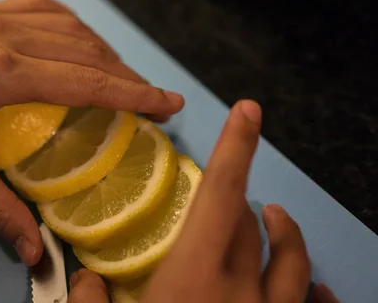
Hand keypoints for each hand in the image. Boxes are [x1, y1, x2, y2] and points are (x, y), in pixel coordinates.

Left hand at [0, 0, 183, 266]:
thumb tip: (32, 249)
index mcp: (2, 72)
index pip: (88, 80)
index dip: (136, 94)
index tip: (170, 102)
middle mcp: (7, 35)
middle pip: (88, 51)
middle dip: (129, 75)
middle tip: (153, 99)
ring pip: (70, 26)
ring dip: (103, 50)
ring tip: (122, 77)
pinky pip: (44, 9)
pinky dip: (72, 26)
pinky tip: (77, 41)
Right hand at [68, 100, 338, 301]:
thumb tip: (81, 277)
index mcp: (193, 283)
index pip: (220, 197)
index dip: (236, 148)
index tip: (249, 111)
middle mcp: (243, 296)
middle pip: (254, 228)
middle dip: (246, 200)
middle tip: (236, 191)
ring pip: (293, 264)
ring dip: (284, 234)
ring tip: (276, 218)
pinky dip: (314, 291)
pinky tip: (314, 287)